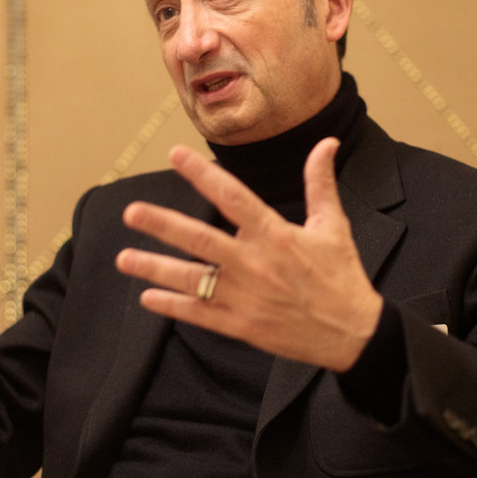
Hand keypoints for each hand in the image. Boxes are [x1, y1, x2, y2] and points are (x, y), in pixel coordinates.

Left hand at [116, 138, 382, 370]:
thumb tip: (326, 143)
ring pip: (191, 280)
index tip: (176, 155)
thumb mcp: (333, 226)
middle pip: (200, 239)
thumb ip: (320, 183)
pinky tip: (148, 297)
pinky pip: (199, 314)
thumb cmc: (342, 277)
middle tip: (131, 212)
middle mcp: (255, 264)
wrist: (353, 334)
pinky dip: (172, 306)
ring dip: (154, 268)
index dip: (202, 175)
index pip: (233, 197)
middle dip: (162, 224)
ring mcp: (245, 297)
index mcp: (276, 235)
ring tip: (123, 258)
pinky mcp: (241, 325)